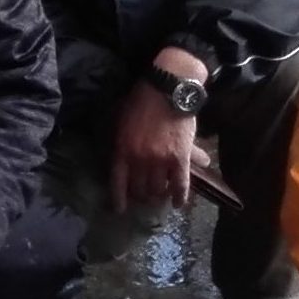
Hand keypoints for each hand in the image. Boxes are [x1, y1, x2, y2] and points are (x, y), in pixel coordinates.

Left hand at [109, 49, 208, 210]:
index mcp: (122, 150)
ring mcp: (160, 161)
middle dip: (141, 196)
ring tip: (161, 196)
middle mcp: (139, 160)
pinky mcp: (180, 158)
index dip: (119, 199)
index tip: (121, 209)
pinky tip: (178, 203)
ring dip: (159, 196)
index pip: (118, 183)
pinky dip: (179, 197)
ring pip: (159, 190)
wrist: (167, 89)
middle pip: (139, 189)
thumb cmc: (141, 101)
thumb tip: (119, 158)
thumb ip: (121, 142)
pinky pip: (181, 185)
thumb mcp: (121, 122)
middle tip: (145, 197)